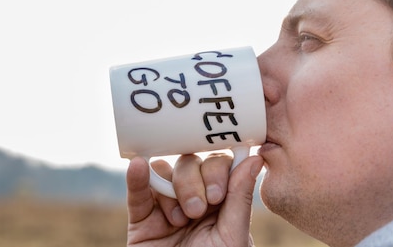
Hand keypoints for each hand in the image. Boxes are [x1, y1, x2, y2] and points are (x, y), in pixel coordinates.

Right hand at [126, 153, 263, 246]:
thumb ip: (239, 197)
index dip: (216, 172)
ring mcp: (166, 208)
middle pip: (189, 164)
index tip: (217, 196)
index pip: (218, 166)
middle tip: (197, 211)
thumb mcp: (232, 237)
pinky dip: (137, 177)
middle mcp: (194, 200)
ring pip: (164, 172)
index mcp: (222, 204)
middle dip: (193, 183)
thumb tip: (255, 156)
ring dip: (172, 189)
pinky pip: (137, 192)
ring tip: (177, 220)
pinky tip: (138, 166)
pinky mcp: (141, 220)